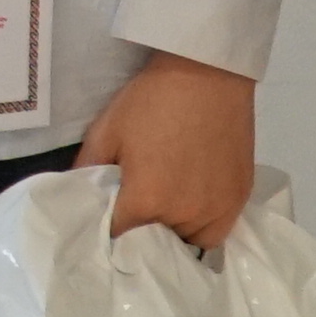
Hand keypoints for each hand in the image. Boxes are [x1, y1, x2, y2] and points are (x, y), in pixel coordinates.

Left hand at [79, 53, 258, 249]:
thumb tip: (75, 200)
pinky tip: (192, 207)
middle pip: (155, 243)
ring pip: (188, 241)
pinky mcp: (240, 198)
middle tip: (136, 209)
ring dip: (174, 231)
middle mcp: (184, 215)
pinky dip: (202, 226)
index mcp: (146, 202)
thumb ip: (87, 171)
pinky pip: (217, 231)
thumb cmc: (151, 100)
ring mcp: (217, 210)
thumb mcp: (106, 131)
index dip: (109, 231)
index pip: (119, 238)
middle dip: (142, 231)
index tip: (107, 220)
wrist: (207, 73)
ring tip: (165, 209)